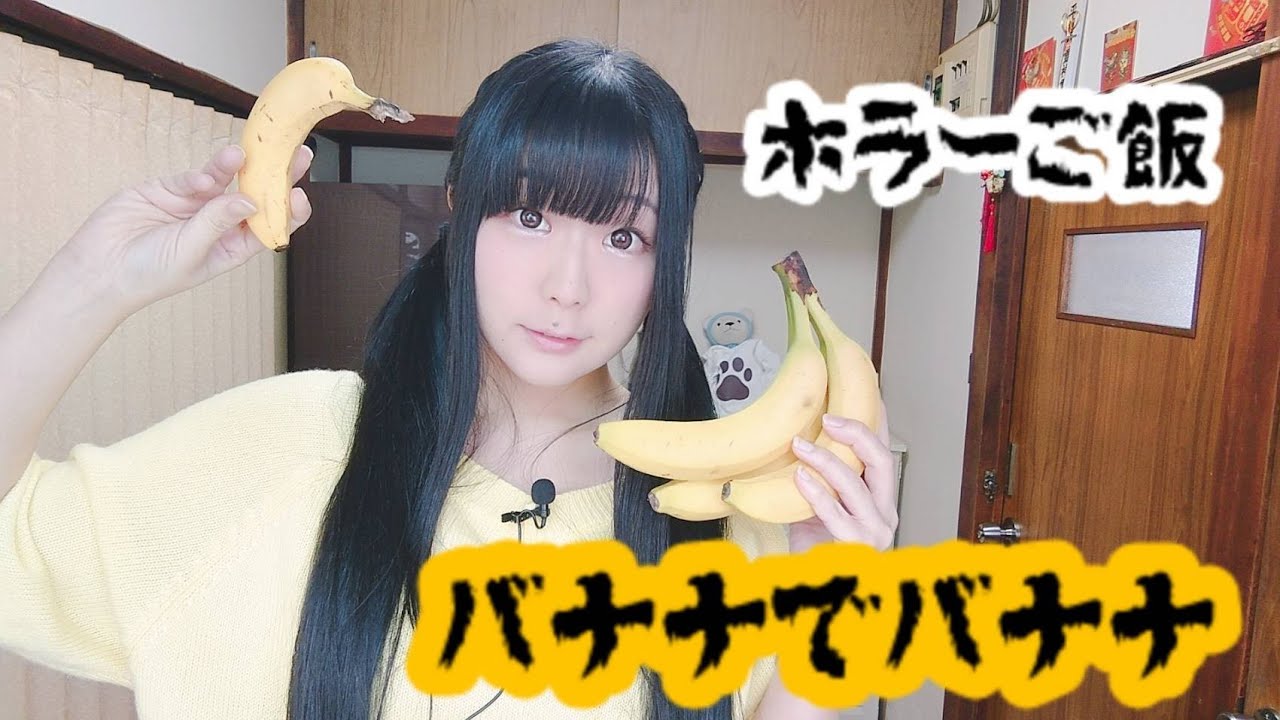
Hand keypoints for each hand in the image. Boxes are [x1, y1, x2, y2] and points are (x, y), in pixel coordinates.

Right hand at [59, 143, 312, 315]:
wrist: (98, 268)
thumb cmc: (148, 273)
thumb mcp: (189, 252)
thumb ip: (217, 223)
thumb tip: (251, 202)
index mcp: (231, 248)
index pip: (269, 227)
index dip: (287, 211)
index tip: (298, 196)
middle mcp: (218, 225)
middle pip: (255, 197)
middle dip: (276, 178)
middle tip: (299, 156)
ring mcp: (194, 206)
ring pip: (224, 181)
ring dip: (237, 168)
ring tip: (245, 154)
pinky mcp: (169, 190)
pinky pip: (192, 178)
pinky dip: (200, 175)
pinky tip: (200, 180)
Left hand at [786, 398, 897, 553]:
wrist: (814, 587)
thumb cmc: (815, 545)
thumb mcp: (817, 502)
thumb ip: (818, 475)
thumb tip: (799, 435)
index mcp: (880, 497)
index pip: (883, 450)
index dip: (877, 420)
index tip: (866, 391)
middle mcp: (885, 512)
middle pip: (882, 461)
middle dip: (857, 433)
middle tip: (828, 418)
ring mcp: (875, 532)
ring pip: (857, 485)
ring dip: (827, 460)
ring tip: (800, 445)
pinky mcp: (856, 549)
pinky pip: (837, 515)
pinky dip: (817, 494)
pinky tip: (800, 478)